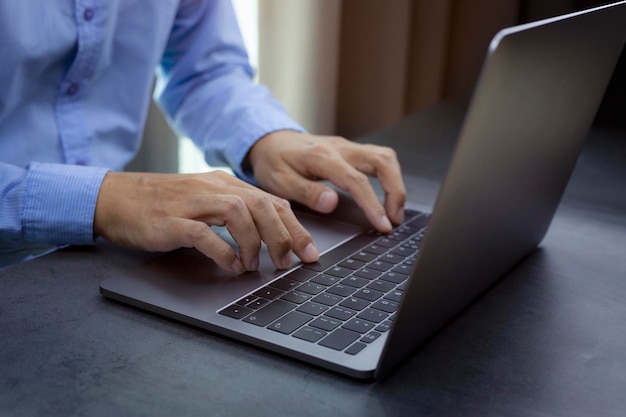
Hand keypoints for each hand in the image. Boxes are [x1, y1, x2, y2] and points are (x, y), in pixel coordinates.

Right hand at [93, 171, 318, 272]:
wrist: (116, 198)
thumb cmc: (162, 205)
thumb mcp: (205, 202)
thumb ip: (235, 214)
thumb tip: (267, 238)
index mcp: (225, 184)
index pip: (271, 201)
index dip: (295, 228)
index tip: (309, 252)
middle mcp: (213, 188)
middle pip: (262, 206)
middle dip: (282, 237)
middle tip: (287, 263)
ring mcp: (192, 202)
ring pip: (239, 214)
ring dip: (254, 243)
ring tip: (254, 265)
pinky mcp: (172, 220)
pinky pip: (204, 234)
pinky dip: (223, 251)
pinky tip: (230, 266)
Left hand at [247, 131, 405, 232]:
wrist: (270, 140)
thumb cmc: (273, 162)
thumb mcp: (279, 182)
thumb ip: (306, 192)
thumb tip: (331, 203)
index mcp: (322, 157)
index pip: (357, 180)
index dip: (373, 204)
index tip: (383, 224)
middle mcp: (340, 148)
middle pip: (382, 161)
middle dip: (395, 191)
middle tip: (395, 218)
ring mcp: (348, 147)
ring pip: (385, 157)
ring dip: (396, 183)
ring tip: (395, 211)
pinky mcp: (351, 150)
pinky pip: (379, 158)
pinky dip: (390, 176)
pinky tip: (388, 195)